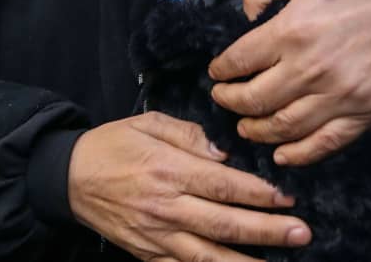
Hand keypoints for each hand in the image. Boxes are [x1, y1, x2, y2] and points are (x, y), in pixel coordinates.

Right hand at [68, 112, 310, 260]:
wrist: (69, 178)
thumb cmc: (112, 145)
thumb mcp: (148, 123)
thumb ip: (189, 135)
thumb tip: (225, 153)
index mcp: (167, 170)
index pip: (222, 185)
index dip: (258, 193)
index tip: (287, 196)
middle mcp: (165, 207)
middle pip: (224, 224)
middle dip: (266, 230)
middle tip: (301, 233)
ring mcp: (157, 236)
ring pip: (208, 256)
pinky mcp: (148, 254)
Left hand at [207, 0, 370, 165]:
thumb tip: (243, 17)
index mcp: (292, 31)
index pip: (240, 61)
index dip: (222, 71)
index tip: (217, 73)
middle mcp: (311, 68)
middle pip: (255, 100)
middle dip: (230, 102)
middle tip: (222, 100)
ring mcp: (339, 95)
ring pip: (284, 127)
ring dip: (256, 131)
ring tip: (245, 126)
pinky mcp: (364, 112)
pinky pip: (325, 143)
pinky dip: (299, 155)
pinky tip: (281, 155)